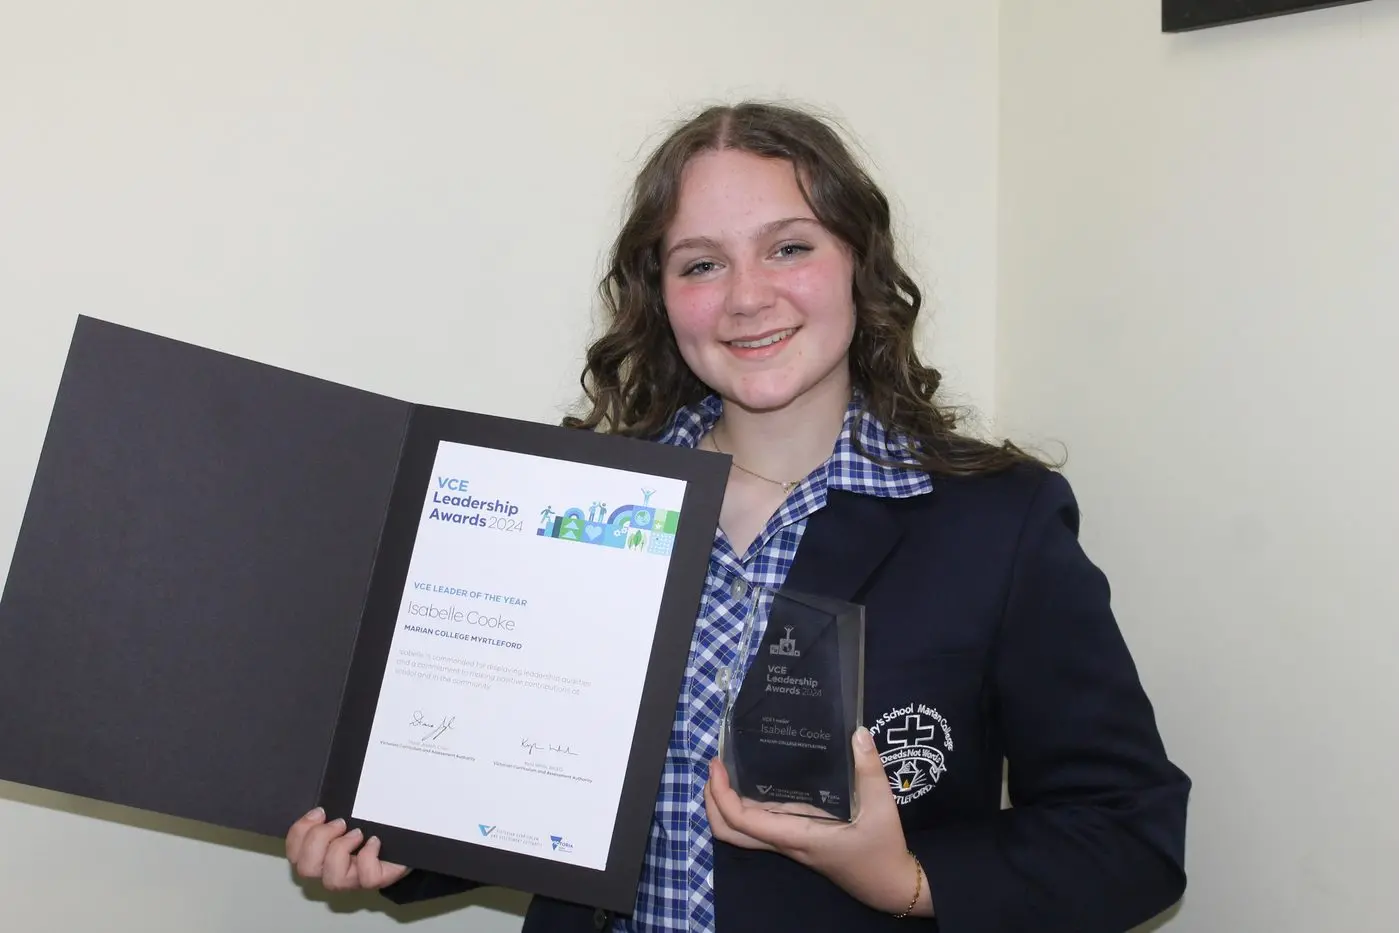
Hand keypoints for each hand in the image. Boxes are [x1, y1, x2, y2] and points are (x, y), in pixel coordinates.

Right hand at [285, 807, 410, 891]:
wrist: (403, 839)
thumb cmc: (371, 825)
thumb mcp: (349, 813)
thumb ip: (332, 809)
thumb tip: (323, 802)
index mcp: (319, 854)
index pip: (294, 853)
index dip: (299, 832)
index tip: (319, 812)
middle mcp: (331, 871)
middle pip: (306, 869)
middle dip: (318, 840)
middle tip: (340, 823)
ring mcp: (353, 880)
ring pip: (332, 880)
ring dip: (341, 850)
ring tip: (357, 832)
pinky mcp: (375, 880)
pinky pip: (367, 878)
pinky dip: (368, 856)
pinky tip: (374, 841)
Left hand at [705, 728, 929, 916]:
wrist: (889, 886)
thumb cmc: (882, 851)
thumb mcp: (881, 809)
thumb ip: (870, 771)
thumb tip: (857, 734)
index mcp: (795, 836)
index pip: (742, 820)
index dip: (721, 795)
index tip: (717, 765)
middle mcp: (784, 841)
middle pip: (729, 832)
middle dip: (712, 801)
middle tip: (715, 767)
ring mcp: (789, 842)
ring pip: (743, 830)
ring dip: (726, 803)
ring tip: (728, 767)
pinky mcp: (797, 839)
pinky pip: (761, 825)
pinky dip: (747, 805)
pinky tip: (756, 779)